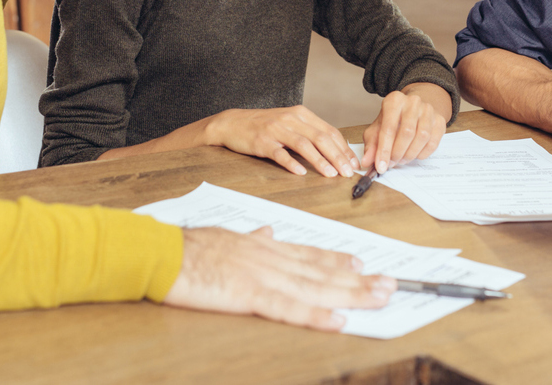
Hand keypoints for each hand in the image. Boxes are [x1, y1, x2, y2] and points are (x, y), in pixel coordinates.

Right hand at [164, 226, 395, 329]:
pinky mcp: (248, 295)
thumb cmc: (189, 247)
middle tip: (389, 284)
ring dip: (351, 294)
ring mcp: (262, 275)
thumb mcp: (226, 235)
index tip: (361, 263)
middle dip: (358, 280)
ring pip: (315, 287)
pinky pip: (289, 308)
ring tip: (378, 298)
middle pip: (321, 271)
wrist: (162, 253)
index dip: (337, 260)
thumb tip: (268, 230)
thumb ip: (251, 236)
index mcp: (263, 246)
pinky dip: (316, 314)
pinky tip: (338, 320)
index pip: (308, 254)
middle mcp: (271, 257)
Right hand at [205, 107, 359, 177]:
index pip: (329, 131)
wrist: (233, 123)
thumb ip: (309, 133)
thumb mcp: (289, 123)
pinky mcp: (262, 142)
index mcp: (301, 114)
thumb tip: (334, 152)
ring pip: (304, 145)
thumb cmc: (264, 125)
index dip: (343, 148)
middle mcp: (291, 119)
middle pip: (321, 138)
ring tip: (331, 174)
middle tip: (348, 172)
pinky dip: (291, 163)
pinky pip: (280, 154)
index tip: (353, 163)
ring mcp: (276, 130)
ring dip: (320, 161)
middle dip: (338, 156)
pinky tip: (300, 173)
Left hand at [361, 83, 448, 173]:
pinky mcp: (440, 120)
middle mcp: (413, 102)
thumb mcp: (378, 128)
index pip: (388, 128)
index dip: (384, 150)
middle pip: (407, 132)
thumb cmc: (393, 119)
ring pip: (422, 137)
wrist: (414, 108)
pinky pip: (433, 142)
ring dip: (410, 154)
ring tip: (402, 160)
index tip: (380, 166)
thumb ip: (372, 145)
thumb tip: (367, 161)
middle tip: (391, 164)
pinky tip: (414, 154)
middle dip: (398, 153)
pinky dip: (423, 153)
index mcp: (394, 100)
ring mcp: (428, 110)